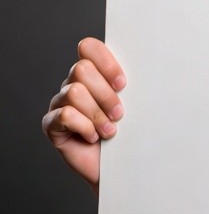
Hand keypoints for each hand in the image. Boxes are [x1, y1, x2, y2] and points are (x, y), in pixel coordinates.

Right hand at [41, 38, 125, 193]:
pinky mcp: (51, 125)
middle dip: (105, 94)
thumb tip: (152, 62)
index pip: (88, 47)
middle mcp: (73, 83)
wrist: (121, 167)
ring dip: (97, 114)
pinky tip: (93, 138)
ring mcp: (59, 103)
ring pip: (75, 92)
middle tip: (119, 113)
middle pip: (82, 69)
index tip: (123, 84)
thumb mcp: (136, 102)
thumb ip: (133, 83)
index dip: (105, 62)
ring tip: (110, 130)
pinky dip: (85, 127)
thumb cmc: (131, 132)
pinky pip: (64, 115)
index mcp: (94, 72)